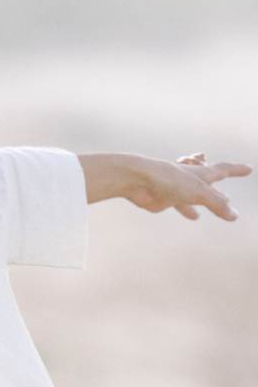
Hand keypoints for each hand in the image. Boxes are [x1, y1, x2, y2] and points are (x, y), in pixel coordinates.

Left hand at [123, 152, 251, 220]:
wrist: (138, 181)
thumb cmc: (170, 180)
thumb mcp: (199, 192)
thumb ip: (217, 204)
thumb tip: (235, 216)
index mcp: (201, 173)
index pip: (224, 170)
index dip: (237, 170)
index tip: (249, 169)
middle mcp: (190, 178)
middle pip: (209, 180)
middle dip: (219, 185)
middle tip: (228, 191)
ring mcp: (177, 188)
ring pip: (196, 194)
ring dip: (207, 200)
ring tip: (218, 206)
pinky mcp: (165, 199)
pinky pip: (180, 205)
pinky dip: (189, 210)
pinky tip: (195, 217)